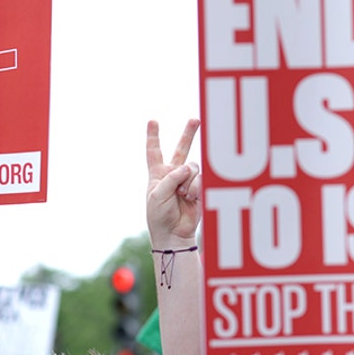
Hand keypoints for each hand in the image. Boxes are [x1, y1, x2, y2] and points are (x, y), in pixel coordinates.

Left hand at [146, 120, 200, 248]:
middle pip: (181, 149)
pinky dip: (195, 187)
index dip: (153, 136)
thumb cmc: (160, 217)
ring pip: (192, 167)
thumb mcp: (157, 195)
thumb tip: (187, 168)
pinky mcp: (200, 188)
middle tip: (196, 119)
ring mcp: (187, 181)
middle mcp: (173, 174)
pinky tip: (190, 197)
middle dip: (189, 134)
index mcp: (157, 174)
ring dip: (187, 181)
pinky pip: (200, 179)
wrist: (173, 235)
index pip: (154, 151)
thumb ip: (170, 178)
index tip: (153, 121)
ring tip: (182, 196)